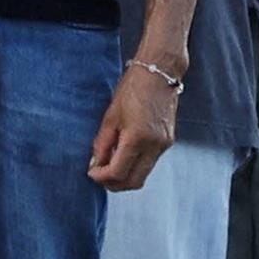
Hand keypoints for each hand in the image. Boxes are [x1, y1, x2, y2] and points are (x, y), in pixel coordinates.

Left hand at [90, 60, 180, 190]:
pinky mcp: (168, 142)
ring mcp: (164, 145)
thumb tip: (95, 165)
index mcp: (137, 139)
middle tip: (99, 176)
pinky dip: (135, 165)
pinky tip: (122, 156)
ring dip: (125, 176)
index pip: (119, 173)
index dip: (102, 178)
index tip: (90, 173)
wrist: (159, 74)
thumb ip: (102, 144)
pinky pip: (150, 163)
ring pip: (143, 174)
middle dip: (114, 184)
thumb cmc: (131, 90)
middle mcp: (154, 146)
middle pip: (134, 182)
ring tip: (108, 165)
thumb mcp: (110, 117)